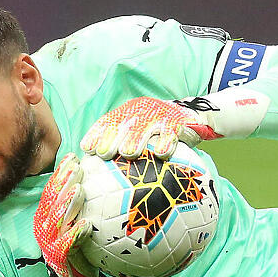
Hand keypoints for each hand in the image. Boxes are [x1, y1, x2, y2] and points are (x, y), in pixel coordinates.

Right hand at [34, 153, 96, 276]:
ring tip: (79, 189)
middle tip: (76, 165)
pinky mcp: (58, 260)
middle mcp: (44, 229)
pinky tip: (86, 226)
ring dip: (67, 204)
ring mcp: (49, 244)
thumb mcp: (81, 227)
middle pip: (52, 200)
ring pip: (56, 220)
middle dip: (62, 181)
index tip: (73, 157)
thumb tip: (105, 184)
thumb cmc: (81, 254)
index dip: (60, 173)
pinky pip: (66, 245)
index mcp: (47, 218)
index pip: (52, 191)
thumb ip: (85, 208)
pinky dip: (74, 235)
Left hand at [80, 97, 220, 160]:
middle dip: (112, 139)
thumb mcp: (136, 131)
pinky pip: (170, 132)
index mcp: (127, 113)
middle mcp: (140, 111)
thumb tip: (99, 165)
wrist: (190, 115)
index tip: (87, 149)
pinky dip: (166, 142)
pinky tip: (161, 153)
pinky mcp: (176, 122)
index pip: (107, 122)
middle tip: (104, 154)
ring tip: (128, 154)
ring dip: (136, 140)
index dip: (97, 134)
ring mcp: (158, 115)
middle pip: (123, 125)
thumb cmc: (156, 131)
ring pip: (145, 128)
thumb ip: (119, 143)